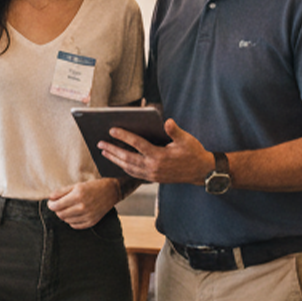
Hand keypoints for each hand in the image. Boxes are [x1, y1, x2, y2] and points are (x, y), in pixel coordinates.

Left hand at [47, 178, 120, 228]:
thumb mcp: (76, 185)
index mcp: (78, 195)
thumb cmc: (93, 186)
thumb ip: (61, 192)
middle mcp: (82, 207)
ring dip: (65, 215)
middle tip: (59, 205)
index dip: (51, 205)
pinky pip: (75, 225)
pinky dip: (72, 221)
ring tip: (69, 208)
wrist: (111, 192)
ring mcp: (88, 215)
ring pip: (67, 220)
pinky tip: (75, 214)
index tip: (51, 202)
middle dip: (57, 210)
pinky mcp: (91, 222)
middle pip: (60, 214)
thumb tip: (50, 198)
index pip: (56, 206)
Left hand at [98, 118, 215, 184]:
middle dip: (112, 150)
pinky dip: (124, 167)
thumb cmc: (194, 152)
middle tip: (99, 142)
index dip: (124, 136)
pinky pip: (134, 173)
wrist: (201, 172)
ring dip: (115, 159)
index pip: (137, 144)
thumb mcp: (186, 140)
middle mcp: (153, 167)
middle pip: (128, 158)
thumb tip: (167, 121)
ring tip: (104, 151)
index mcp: (160, 156)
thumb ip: (175, 131)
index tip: (111, 130)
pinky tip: (117, 162)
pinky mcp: (153, 179)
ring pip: (128, 167)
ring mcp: (152, 175)